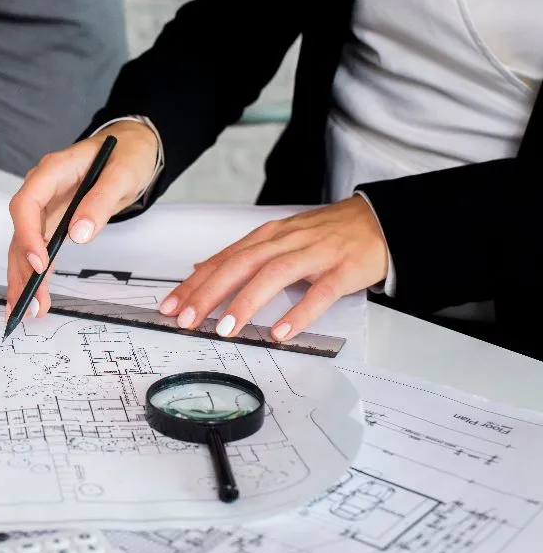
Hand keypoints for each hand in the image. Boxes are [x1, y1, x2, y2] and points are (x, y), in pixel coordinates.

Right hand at [6, 120, 159, 315]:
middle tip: (29, 301)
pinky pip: (36, 247)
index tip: (41, 262)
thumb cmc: (126, 155)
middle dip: (22, 268)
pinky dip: (33, 272)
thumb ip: (100, 201)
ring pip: (23, 244)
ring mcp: (45, 205)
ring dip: (23, 276)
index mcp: (53, 170)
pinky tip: (31, 294)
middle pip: (20, 230)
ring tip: (26, 309)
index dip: (28, 235)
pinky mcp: (51, 220)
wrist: (130, 147)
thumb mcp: (122, 174)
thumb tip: (79, 234)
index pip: (27, 204)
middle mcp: (41, 188)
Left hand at [158, 195, 388, 340]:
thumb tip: (201, 270)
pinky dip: (299, 312)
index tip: (171, 305)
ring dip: (247, 302)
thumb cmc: (326, 234)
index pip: (223, 259)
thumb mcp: (279, 239)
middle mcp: (287, 241)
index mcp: (268, 236)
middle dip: (210, 292)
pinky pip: (320, 292)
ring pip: (274, 275)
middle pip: (241, 265)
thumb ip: (241, 256)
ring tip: (226, 328)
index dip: (195, 282)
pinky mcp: (343, 270)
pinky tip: (281, 331)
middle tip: (188, 319)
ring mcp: (315, 254)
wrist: (380, 220)